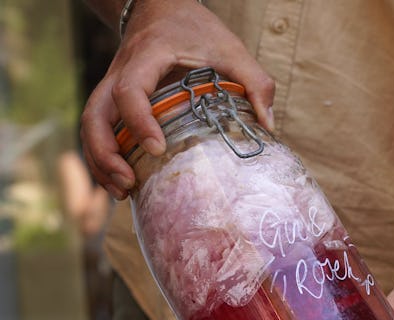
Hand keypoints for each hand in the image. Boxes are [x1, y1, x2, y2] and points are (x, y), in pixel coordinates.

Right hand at [80, 0, 274, 198]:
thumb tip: (269, 126)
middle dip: (105, 153)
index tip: (157, 148)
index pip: (130, 89)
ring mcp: (112, 85)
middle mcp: (120, 71)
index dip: (138, 120)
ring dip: (100, 160)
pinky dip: (104, 155)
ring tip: (122, 191)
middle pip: (94, 114)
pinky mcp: (113, 97)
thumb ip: (255, 81)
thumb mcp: (231, 47)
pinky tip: (123, 180)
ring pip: (90, 124)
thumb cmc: (195, 27)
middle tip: (129, 184)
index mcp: (147, 57)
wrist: (159, 6)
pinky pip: (98, 127)